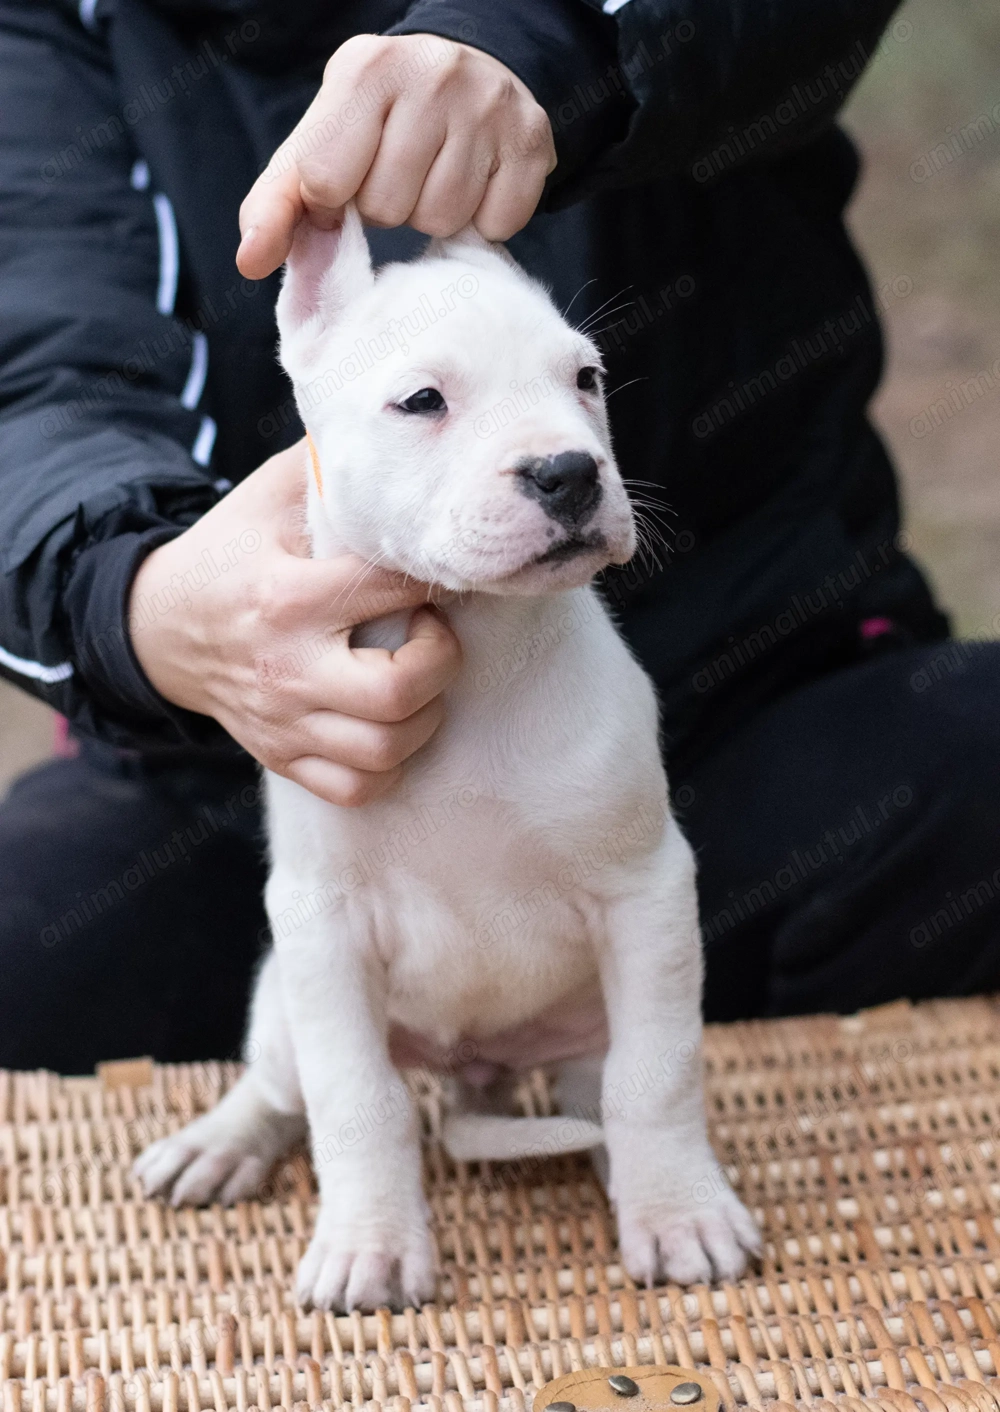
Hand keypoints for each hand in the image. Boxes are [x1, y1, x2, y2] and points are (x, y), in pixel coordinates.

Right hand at [129, 440, 461, 805]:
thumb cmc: (231, 552)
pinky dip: (388, 766)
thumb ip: (332, 470)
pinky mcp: (282, 756)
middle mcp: (286, 667)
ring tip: (416, 678)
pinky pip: (356, 789)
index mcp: (286, 596)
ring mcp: (283, 721)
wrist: (159, 626)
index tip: (440, 572)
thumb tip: (402, 432)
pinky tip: (390, 725)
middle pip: (395, 692)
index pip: (392, 593)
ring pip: (384, 751)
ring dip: (423, 717)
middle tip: (433, 634)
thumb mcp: (270, 497)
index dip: (435, 579)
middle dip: (440, 661)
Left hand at [236, 34, 554, 279]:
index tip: (347, 181)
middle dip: (388, 208)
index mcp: (364, 69)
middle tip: (401, 175)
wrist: (471, 74)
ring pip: (443, 220)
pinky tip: (476, 184)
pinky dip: (483, 221)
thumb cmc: (380, 124)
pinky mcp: (532, 138)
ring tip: (437, 178)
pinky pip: (496, 225)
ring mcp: (488, 104)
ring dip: (434, 217)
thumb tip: (250, 261)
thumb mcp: (320, 146)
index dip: (332, 201)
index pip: (326, 182)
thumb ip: (276, 202)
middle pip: (388, 208)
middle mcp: (431, 74)